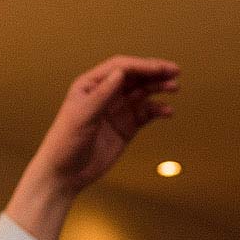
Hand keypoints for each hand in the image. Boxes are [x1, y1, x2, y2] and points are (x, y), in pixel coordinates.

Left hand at [4, 55, 178, 239]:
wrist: (65, 174)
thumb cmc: (65, 142)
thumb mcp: (82, 116)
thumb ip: (102, 94)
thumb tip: (120, 72)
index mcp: (90, 85)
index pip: (120, 67)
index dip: (141, 65)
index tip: (159, 69)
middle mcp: (105, 94)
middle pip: (134, 77)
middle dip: (154, 72)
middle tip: (175, 71)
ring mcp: (117, 110)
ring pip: (143, 93)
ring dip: (158, 88)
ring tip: (174, 87)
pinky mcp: (126, 127)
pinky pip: (146, 113)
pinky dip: (158, 110)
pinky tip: (167, 111)